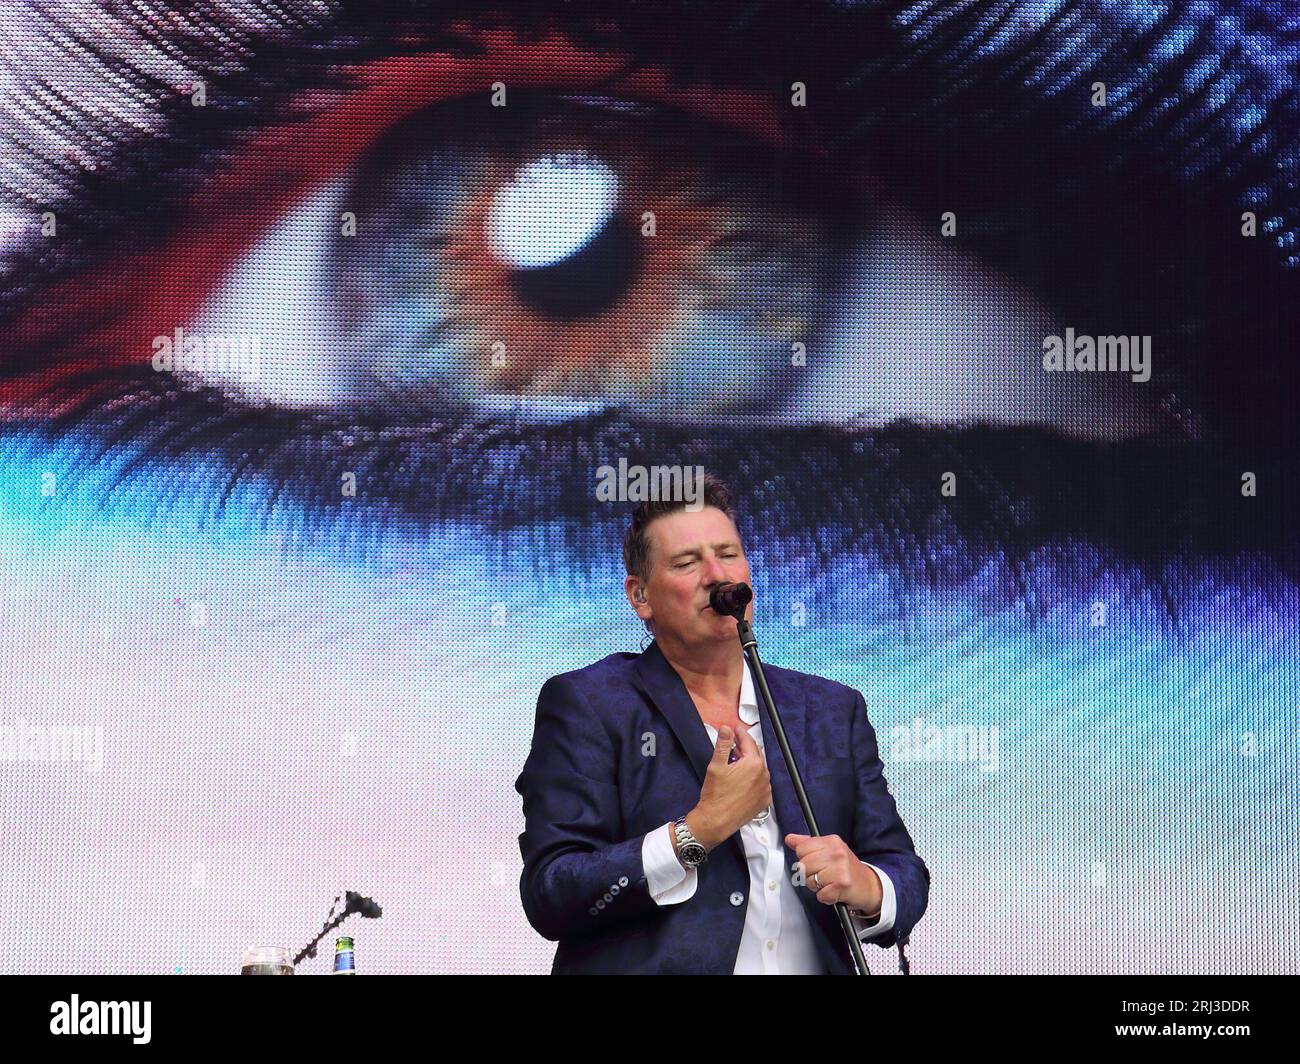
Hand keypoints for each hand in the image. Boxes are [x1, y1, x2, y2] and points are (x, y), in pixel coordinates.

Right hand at [689, 726, 771, 849]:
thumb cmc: (716, 796)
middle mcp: (763, 775)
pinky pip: (761, 783)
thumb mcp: (716, 766)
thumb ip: (723, 745)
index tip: (735, 730)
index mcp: (753, 764)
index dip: (740, 733)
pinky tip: (742, 779)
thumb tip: (726, 730)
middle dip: (744, 747)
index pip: (748, 741)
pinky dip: (754, 777)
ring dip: (749, 763)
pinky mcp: (764, 800)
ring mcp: (765, 789)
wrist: (716, 821)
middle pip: (755, 754)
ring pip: (759, 768)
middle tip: (733, 744)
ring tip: (735, 763)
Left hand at [785, 832, 881, 913]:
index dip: (805, 859)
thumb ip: (808, 844)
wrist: (868, 885)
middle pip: (803, 865)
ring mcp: (840, 869)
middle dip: (810, 874)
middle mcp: (837, 852)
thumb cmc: (846, 868)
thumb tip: (789, 839)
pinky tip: (834, 891)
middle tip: (824, 875)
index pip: (801, 849)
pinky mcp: (842, 885)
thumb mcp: (829, 850)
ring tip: (830, 883)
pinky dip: (825, 897)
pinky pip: (820, 895)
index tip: (816, 862)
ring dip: (817, 887)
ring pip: (810, 881)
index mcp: (832, 841)